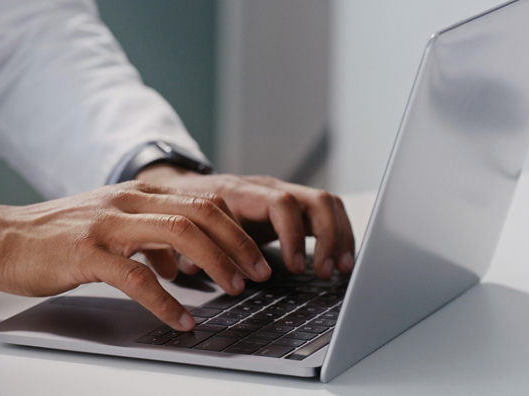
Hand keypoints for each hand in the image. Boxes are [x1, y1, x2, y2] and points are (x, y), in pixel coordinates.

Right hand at [0, 181, 270, 330]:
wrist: (3, 238)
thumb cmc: (56, 235)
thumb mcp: (110, 227)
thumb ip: (147, 240)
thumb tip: (178, 265)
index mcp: (136, 194)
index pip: (201, 202)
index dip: (234, 228)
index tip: (254, 255)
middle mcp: (127, 201)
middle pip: (199, 214)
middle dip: (235, 245)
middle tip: (256, 274)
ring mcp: (107, 224)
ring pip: (178, 235)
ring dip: (213, 264)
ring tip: (233, 290)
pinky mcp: (87, 253)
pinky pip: (137, 277)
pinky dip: (166, 301)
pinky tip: (181, 319)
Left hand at [137, 165, 355, 278]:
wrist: (186, 190)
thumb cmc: (188, 211)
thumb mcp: (188, 228)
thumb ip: (195, 246)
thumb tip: (202, 268)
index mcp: (242, 191)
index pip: (281, 204)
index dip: (292, 236)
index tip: (296, 267)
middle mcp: (268, 188)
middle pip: (315, 199)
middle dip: (327, 237)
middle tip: (325, 272)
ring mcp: (283, 195)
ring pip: (327, 204)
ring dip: (340, 237)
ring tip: (341, 269)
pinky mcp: (292, 207)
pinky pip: (326, 213)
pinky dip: (338, 235)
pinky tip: (342, 260)